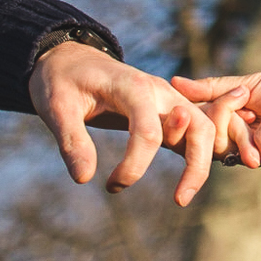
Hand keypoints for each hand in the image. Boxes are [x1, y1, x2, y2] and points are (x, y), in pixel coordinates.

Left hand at [28, 41, 217, 205]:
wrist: (71, 59)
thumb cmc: (62, 80)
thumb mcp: (56, 107)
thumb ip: (72, 141)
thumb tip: (84, 179)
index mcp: (134, 87)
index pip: (150, 131)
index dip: (135, 165)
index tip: (111, 186)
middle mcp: (160, 91)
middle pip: (198, 126)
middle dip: (196, 165)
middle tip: (180, 201)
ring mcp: (167, 100)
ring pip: (203, 129)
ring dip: (201, 162)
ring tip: (182, 196)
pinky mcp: (165, 111)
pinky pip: (192, 131)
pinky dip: (197, 155)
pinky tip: (186, 182)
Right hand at [173, 66, 260, 177]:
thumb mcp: (251, 82)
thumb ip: (215, 89)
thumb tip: (175, 82)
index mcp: (234, 123)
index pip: (203, 127)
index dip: (203, 114)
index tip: (218, 97)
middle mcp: (244, 143)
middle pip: (214, 142)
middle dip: (224, 118)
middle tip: (243, 101)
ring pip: (234, 149)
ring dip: (248, 123)